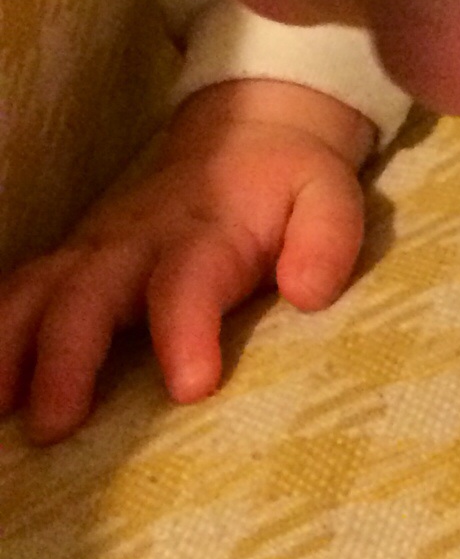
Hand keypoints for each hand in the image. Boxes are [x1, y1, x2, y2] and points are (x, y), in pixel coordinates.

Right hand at [0, 79, 375, 440]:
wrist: (249, 132)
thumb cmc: (290, 184)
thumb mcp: (329, 196)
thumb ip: (326, 241)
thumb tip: (307, 295)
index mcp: (205, 230)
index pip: (188, 281)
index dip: (184, 332)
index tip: (189, 387)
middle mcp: (136, 240)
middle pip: (87, 294)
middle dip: (67, 358)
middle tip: (57, 426)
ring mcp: (95, 248)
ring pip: (36, 293)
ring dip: (10, 351)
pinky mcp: (71, 261)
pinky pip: (20, 294)